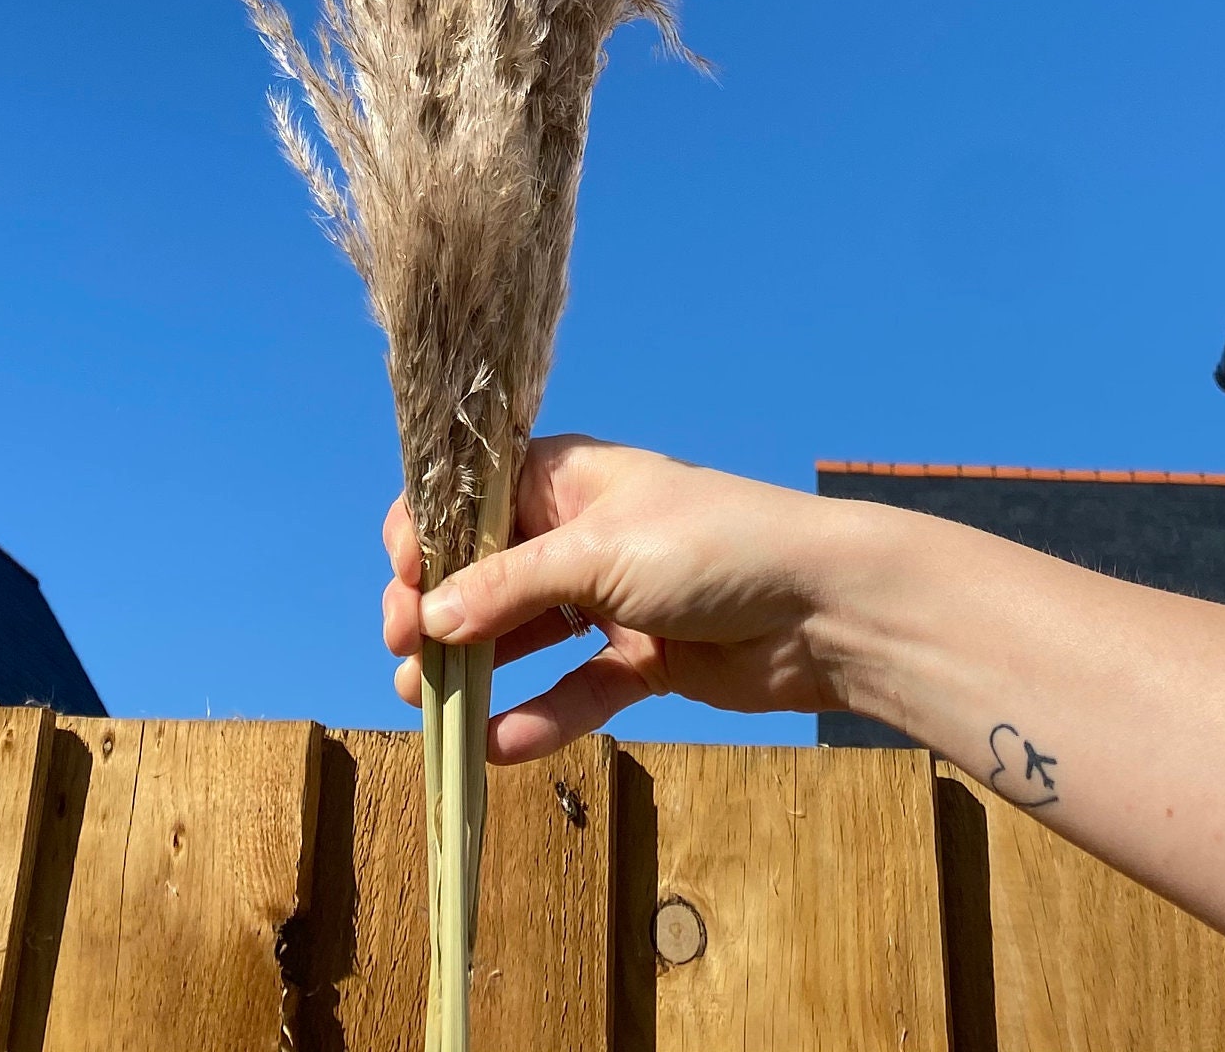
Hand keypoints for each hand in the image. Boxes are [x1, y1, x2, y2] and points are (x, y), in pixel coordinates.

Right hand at [381, 433, 853, 759]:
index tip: (402, 581)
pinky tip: (495, 745)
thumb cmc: (712, 545)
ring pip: (525, 636)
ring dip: (474, 668)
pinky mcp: (642, 660)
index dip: (429, 534)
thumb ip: (511, 586)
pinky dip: (537, 715)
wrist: (822, 607)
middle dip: (438, 610)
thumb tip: (427, 616)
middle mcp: (581, 535)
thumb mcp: (599, 552)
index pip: (474, 498)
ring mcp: (610, 600)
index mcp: (567, 479)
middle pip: (488, 573)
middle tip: (403, 653)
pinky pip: (575, 688)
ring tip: (424, 704)